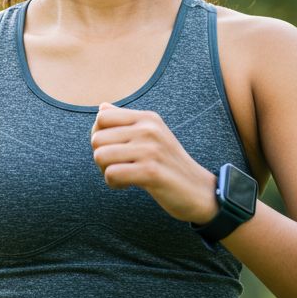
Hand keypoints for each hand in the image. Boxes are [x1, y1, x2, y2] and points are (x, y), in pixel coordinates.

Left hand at [90, 103, 218, 223]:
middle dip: (101, 157)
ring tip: (123, 176)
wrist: (199, 190)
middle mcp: (149, 129)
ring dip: (105, 171)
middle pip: (96, 138)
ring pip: (100, 156)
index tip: (114, 150)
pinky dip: (114, 183)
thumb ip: (126, 121)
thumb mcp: (152, 136)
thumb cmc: (169, 164)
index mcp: (148, 118)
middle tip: (119, 167)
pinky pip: (111, 174)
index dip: (100, 136)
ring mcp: (150, 150)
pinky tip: (127, 185)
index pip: (102, 117)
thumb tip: (102, 107)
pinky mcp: (151, 172)